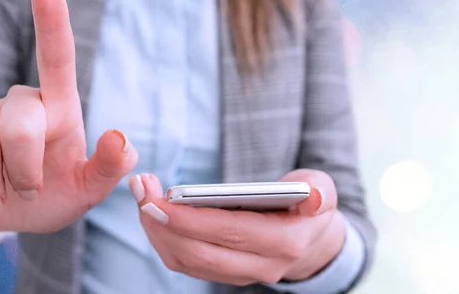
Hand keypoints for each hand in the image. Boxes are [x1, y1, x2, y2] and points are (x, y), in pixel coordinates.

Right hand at [0, 0, 137, 242]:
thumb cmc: (50, 196)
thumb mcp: (85, 190)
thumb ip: (108, 168)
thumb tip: (121, 137)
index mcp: (59, 108)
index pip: (57, 57)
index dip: (52, 20)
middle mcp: (21, 101)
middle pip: (20, 126)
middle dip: (24, 172)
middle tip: (27, 192)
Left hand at [128, 170, 345, 286]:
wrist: (311, 239)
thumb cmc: (309, 206)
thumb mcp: (323, 191)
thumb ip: (320, 191)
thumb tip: (314, 195)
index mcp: (284, 243)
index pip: (229, 232)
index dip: (191, 218)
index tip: (160, 198)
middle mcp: (259, 266)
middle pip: (199, 252)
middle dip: (163, 222)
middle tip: (141, 189)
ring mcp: (238, 274)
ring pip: (186, 261)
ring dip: (157, 229)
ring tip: (142, 194)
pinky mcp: (221, 272)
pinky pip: (184, 262)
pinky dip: (163, 237)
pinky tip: (152, 210)